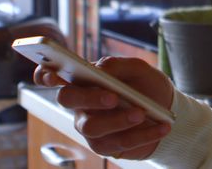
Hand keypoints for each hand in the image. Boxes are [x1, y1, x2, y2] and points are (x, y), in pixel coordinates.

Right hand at [33, 56, 173, 159]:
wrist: (167, 110)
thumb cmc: (146, 85)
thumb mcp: (139, 69)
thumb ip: (118, 65)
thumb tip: (100, 68)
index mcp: (83, 80)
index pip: (51, 76)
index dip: (44, 75)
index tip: (51, 74)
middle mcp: (80, 104)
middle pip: (67, 100)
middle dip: (88, 98)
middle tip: (113, 97)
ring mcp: (89, 126)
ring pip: (91, 127)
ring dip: (118, 120)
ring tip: (142, 114)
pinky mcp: (104, 146)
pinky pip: (117, 143)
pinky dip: (142, 135)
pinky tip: (161, 127)